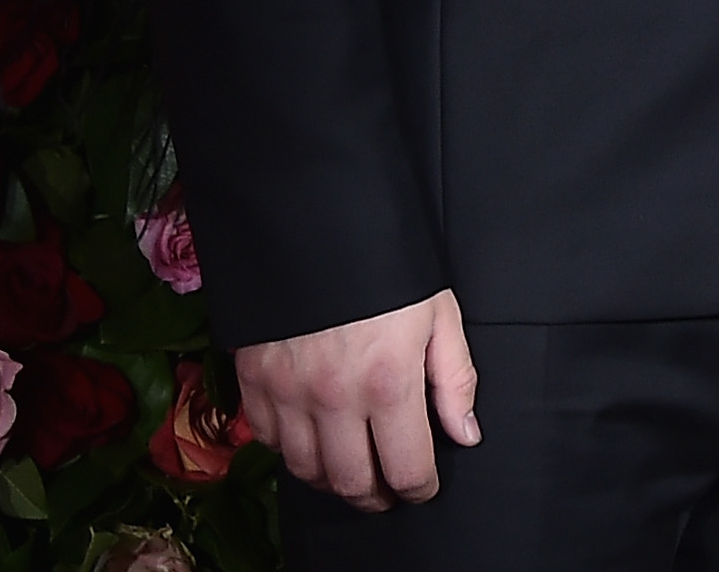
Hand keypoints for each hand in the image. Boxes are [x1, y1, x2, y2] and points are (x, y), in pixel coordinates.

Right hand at [232, 289, 477, 511]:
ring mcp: (287, 393)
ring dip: (332, 478)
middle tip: (387, 490)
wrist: (315, 222)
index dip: (419, 488)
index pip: (405, 469)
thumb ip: (454, 380)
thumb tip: (465, 434)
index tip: (423, 487)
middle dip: (374, 496)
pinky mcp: (253, 380)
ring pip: (305, 470)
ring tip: (352, 468)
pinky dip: (289, 449)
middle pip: (350, 482)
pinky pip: (266, 440)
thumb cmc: (388, 266)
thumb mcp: (439, 313)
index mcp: (388, 383)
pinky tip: (311, 436)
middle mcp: (333, 399)